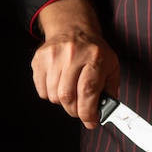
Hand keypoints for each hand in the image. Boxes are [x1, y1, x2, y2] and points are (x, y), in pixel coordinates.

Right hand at [31, 0, 119, 127]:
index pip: (88, 91)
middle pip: (68, 96)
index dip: (88, 112)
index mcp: (95, 57)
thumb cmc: (94, 51)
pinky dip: (51, 95)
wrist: (73, 29)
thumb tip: (106, 112)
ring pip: (54, 96)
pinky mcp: (40, 59)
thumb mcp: (111, 66)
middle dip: (75, 111)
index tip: (91, 122)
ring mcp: (54, 56)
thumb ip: (111, 90)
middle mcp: (73, 55)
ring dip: (64, 103)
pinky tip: (59, 85)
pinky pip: (42, 90)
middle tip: (81, 110)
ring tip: (71, 94)